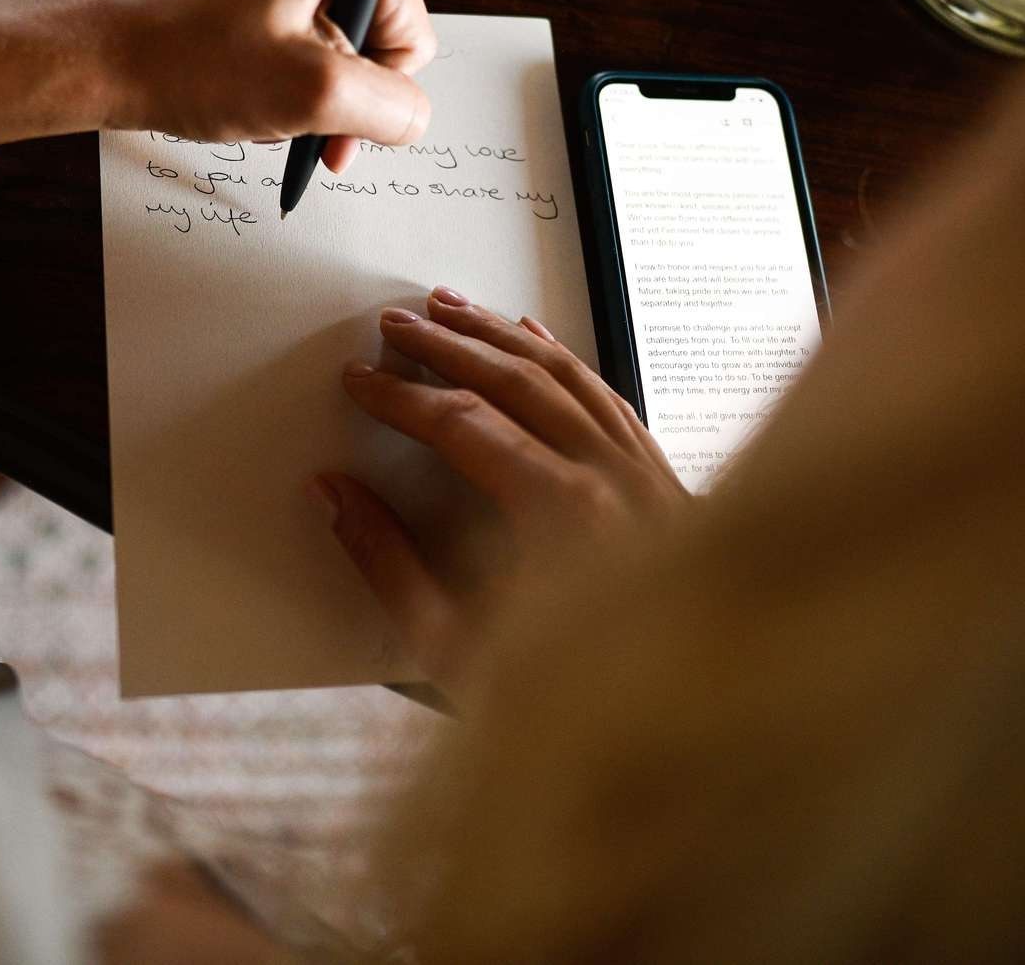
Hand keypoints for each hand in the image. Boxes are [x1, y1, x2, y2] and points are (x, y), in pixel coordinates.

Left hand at [0, 0, 433, 184]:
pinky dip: (286, 71)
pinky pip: (300, 29)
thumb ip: (391, 108)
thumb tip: (415, 116)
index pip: (410, 23)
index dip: (380, 84)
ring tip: (266, 106)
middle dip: (346, 87)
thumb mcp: (312, 96)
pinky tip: (251, 92)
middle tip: (305, 126)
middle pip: (378, 26)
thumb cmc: (188, 62)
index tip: (337, 118)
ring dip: (314, 86)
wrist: (96, 58)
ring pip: (337, 35)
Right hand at [317, 286, 691, 694]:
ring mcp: (646, 474)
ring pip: (566, 375)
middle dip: (446, 345)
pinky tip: (534, 337)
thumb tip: (335, 496)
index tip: (359, 383)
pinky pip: (607, 396)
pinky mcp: (664, 480)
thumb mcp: (455, 651)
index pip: (461, 424)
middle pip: (515, 380)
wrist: (689, 716)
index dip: (401, 397)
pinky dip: (564, 358)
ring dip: (501, 335)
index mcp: (560, 514)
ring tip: (449, 307)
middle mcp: (611, 478)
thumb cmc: (575, 701)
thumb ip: (389, 565)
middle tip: (392, 324)